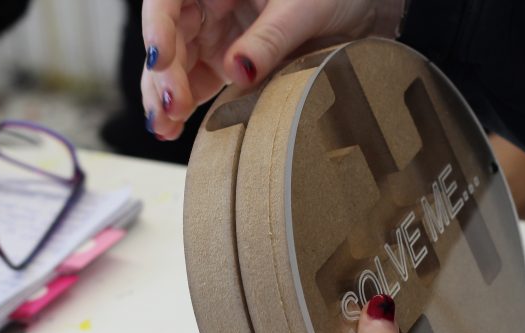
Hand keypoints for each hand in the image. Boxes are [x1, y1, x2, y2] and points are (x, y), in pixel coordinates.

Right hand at [141, 0, 404, 139]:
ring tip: (164, 127)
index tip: (162, 60)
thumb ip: (270, 38)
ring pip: (178, 65)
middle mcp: (212, 3)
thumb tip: (238, 71)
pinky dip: (186, 105)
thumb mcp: (305, 8)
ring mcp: (220, 34)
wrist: (367, 7)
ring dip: (166, 96)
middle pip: (169, 37)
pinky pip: (199, 83)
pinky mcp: (231, 62)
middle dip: (162, 74)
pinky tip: (174, 128)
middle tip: (172, 108)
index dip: (157, 28)